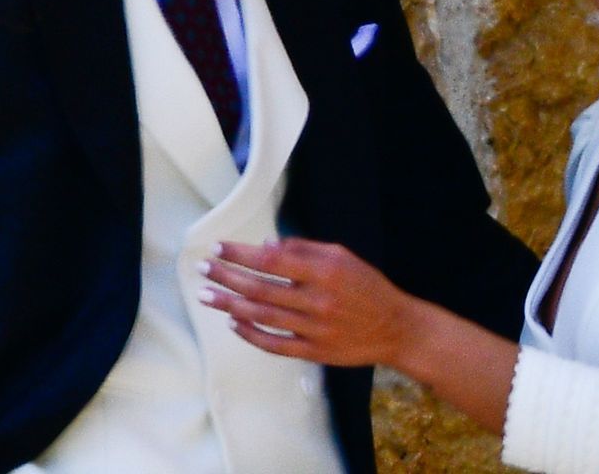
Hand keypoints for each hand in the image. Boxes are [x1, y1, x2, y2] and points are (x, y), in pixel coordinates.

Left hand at [201, 239, 416, 367]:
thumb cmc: (367, 287)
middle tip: (203, 269)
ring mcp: (313, 329)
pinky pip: (274, 344)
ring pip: (261, 316)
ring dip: (229, 304)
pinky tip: (233, 323)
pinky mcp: (313, 352)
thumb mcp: (343, 257)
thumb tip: (268, 246)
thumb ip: (306, 250)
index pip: (271, 260)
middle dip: (226, 277)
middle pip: (260, 288)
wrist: (395, 328)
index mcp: (324, 271)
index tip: (218, 247)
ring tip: (205, 296)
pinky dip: (250, 334)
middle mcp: (316, 300)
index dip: (241, 253)